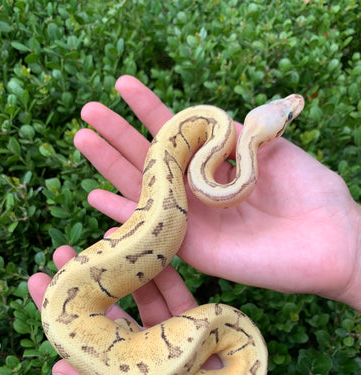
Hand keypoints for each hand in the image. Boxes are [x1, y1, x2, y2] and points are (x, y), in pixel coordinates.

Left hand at [28, 246, 343, 374]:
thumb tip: (57, 369)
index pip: (85, 342)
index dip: (62, 313)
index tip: (38, 282)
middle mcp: (146, 356)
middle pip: (111, 313)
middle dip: (89, 283)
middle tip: (64, 251)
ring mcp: (175, 341)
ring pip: (146, 299)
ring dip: (127, 271)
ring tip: (107, 240)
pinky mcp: (206, 330)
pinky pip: (184, 299)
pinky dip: (169, 278)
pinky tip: (155, 255)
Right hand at [74, 75, 360, 308]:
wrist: (331, 240)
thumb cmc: (311, 192)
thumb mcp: (272, 149)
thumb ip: (236, 136)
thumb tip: (207, 119)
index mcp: (217, 165)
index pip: (175, 132)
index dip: (149, 108)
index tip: (123, 85)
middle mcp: (198, 191)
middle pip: (149, 159)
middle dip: (119, 134)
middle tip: (88, 112)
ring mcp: (193, 220)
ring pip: (142, 190)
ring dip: (110, 166)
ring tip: (82, 140)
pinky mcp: (193, 249)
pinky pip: (151, 230)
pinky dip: (123, 216)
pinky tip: (95, 198)